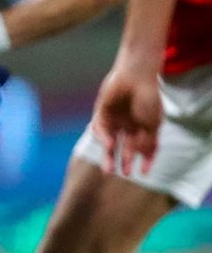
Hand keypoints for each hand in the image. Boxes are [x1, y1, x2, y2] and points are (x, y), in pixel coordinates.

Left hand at [92, 57, 161, 176]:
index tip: (144, 173)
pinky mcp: (102, 113)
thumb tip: (143, 157)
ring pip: (110, 142)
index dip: (145, 160)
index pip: (144, 147)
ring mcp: (115, 120)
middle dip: (124, 161)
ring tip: (110, 170)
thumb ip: (147, 141)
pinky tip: (110, 145)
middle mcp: (128, 125)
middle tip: (124, 174)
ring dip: (110, 156)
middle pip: (125, 147)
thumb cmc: (147, 99)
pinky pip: (100, 129)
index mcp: (143, 127)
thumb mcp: (152, 123)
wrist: (135, 77)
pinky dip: (104, 138)